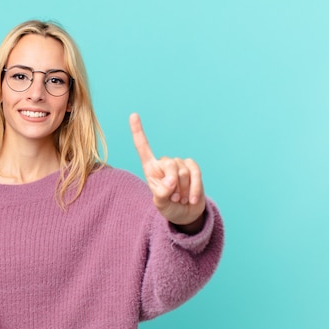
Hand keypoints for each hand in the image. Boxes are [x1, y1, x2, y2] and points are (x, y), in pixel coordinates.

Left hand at [129, 113, 205, 227]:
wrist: (185, 213)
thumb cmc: (168, 207)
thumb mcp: (160, 203)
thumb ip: (161, 193)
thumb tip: (171, 182)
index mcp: (150, 168)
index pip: (143, 147)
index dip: (138, 132)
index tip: (133, 115)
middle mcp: (164, 163)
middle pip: (169, 164)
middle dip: (173, 183)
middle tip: (173, 198)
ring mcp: (179, 164)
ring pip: (183, 172)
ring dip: (183, 190)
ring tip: (180, 199)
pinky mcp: (193, 168)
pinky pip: (196, 173)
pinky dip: (194, 188)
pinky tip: (192, 200)